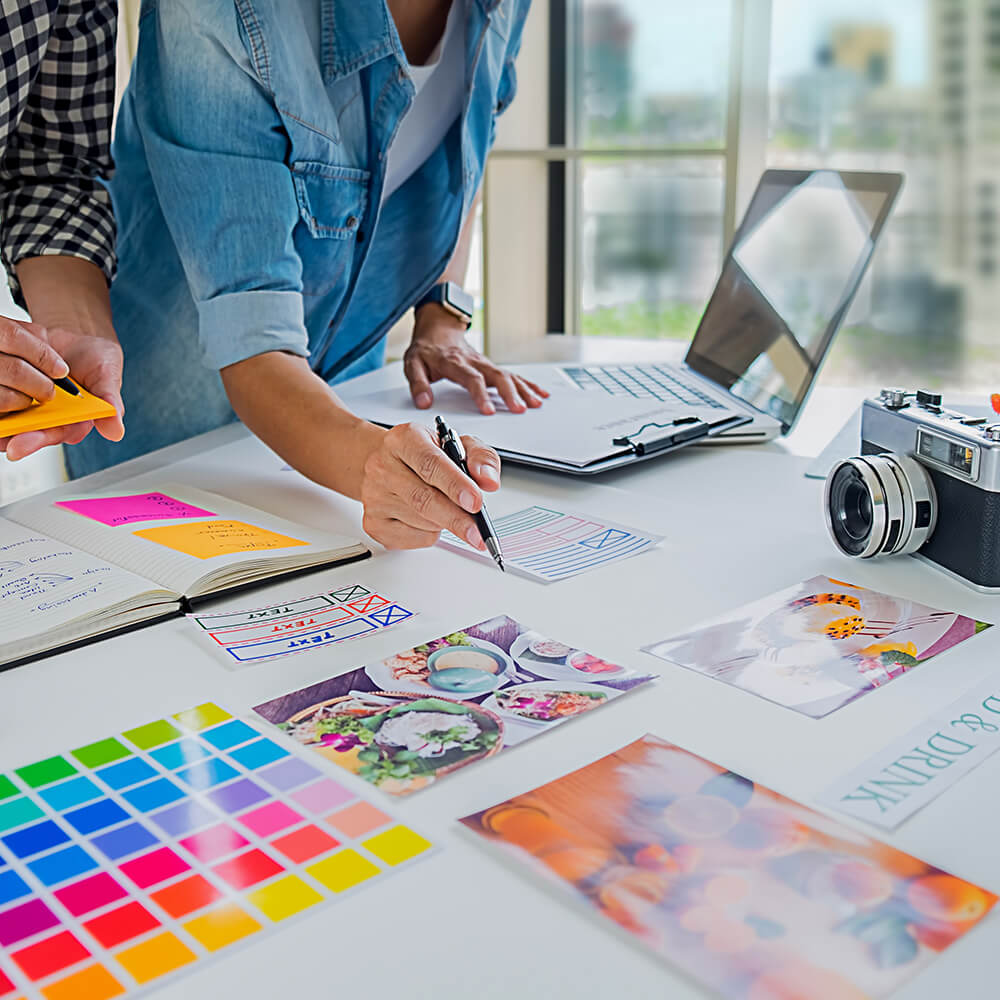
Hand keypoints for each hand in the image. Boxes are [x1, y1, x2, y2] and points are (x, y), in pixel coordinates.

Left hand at [0, 319, 123, 460]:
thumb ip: (110, 405)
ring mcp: (31, 404)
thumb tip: (116, 431)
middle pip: (26, 430)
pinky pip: (2, 395)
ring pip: (11, 416)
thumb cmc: (97, 362)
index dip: (34, 441)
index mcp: (73, 421)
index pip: (53, 434)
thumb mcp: (107, 379)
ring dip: (0, 420)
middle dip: (9, 434)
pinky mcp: (17, 388)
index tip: (17, 446)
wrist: (80, 337)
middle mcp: (50, 417)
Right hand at [360, 421, 500, 548]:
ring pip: (421, 521)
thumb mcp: (459, 445)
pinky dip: (430, 534)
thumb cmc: (425, 454)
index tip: (476, 502)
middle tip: (478, 532)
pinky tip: (430, 519)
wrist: (387, 463)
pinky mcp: (374, 522)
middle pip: (423, 499)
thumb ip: (481, 457)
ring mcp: (374, 496)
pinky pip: (412, 538)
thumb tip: (488, 480)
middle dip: (457, 519)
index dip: (455, 485)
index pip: (430, 464)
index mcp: (404, 439)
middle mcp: (383, 465)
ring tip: (451, 510)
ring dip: (445, 523)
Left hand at [403, 304, 548, 414]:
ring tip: (535, 404)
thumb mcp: (412, 364)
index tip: (489, 410)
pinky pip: (512, 375)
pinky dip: (528, 384)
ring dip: (523, 389)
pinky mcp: (491, 366)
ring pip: (508, 375)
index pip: (472, 379)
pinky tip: (540, 393)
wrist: (438, 328)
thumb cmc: (426, 349)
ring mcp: (485, 363)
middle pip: (497, 376)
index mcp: (455, 363)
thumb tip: (424, 403)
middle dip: (510, 393)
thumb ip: (417, 383)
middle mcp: (474, 362)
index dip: (481, 394)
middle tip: (520, 409)